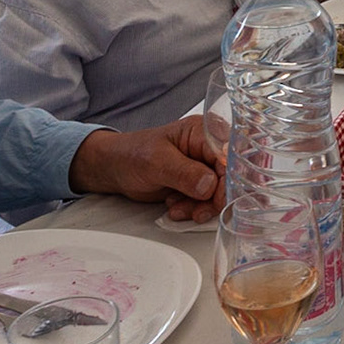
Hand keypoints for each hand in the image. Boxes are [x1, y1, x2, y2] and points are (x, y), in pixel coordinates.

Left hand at [68, 117, 222, 220]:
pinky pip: (207, 201)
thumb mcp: (156, 162)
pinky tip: (175, 207)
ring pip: (219, 193)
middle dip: (213, 199)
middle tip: (196, 211)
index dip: (228, 180)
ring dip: (201, 207)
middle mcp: (208, 148)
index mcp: (203, 132)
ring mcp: (203, 167)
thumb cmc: (132, 154)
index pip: (228, 156)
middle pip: (228, 177)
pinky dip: (193, 209)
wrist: (115, 168)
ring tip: (177, 208)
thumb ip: (185, 173)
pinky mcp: (198, 183)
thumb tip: (209, 185)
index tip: (219, 200)